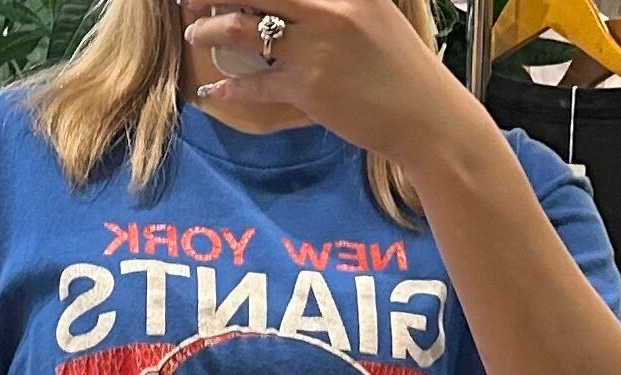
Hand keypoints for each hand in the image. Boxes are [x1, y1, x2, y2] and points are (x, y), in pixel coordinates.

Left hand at [180, 0, 463, 165]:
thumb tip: (287, 4)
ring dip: (208, 29)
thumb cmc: (399, 68)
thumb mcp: (372, 12)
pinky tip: (213, 89)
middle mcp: (329, 5)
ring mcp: (316, 46)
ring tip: (195, 32)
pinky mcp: (309, 88)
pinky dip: (228, 86)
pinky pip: (254, 82)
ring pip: (241, 28)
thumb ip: (332, 2)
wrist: (426, 118)